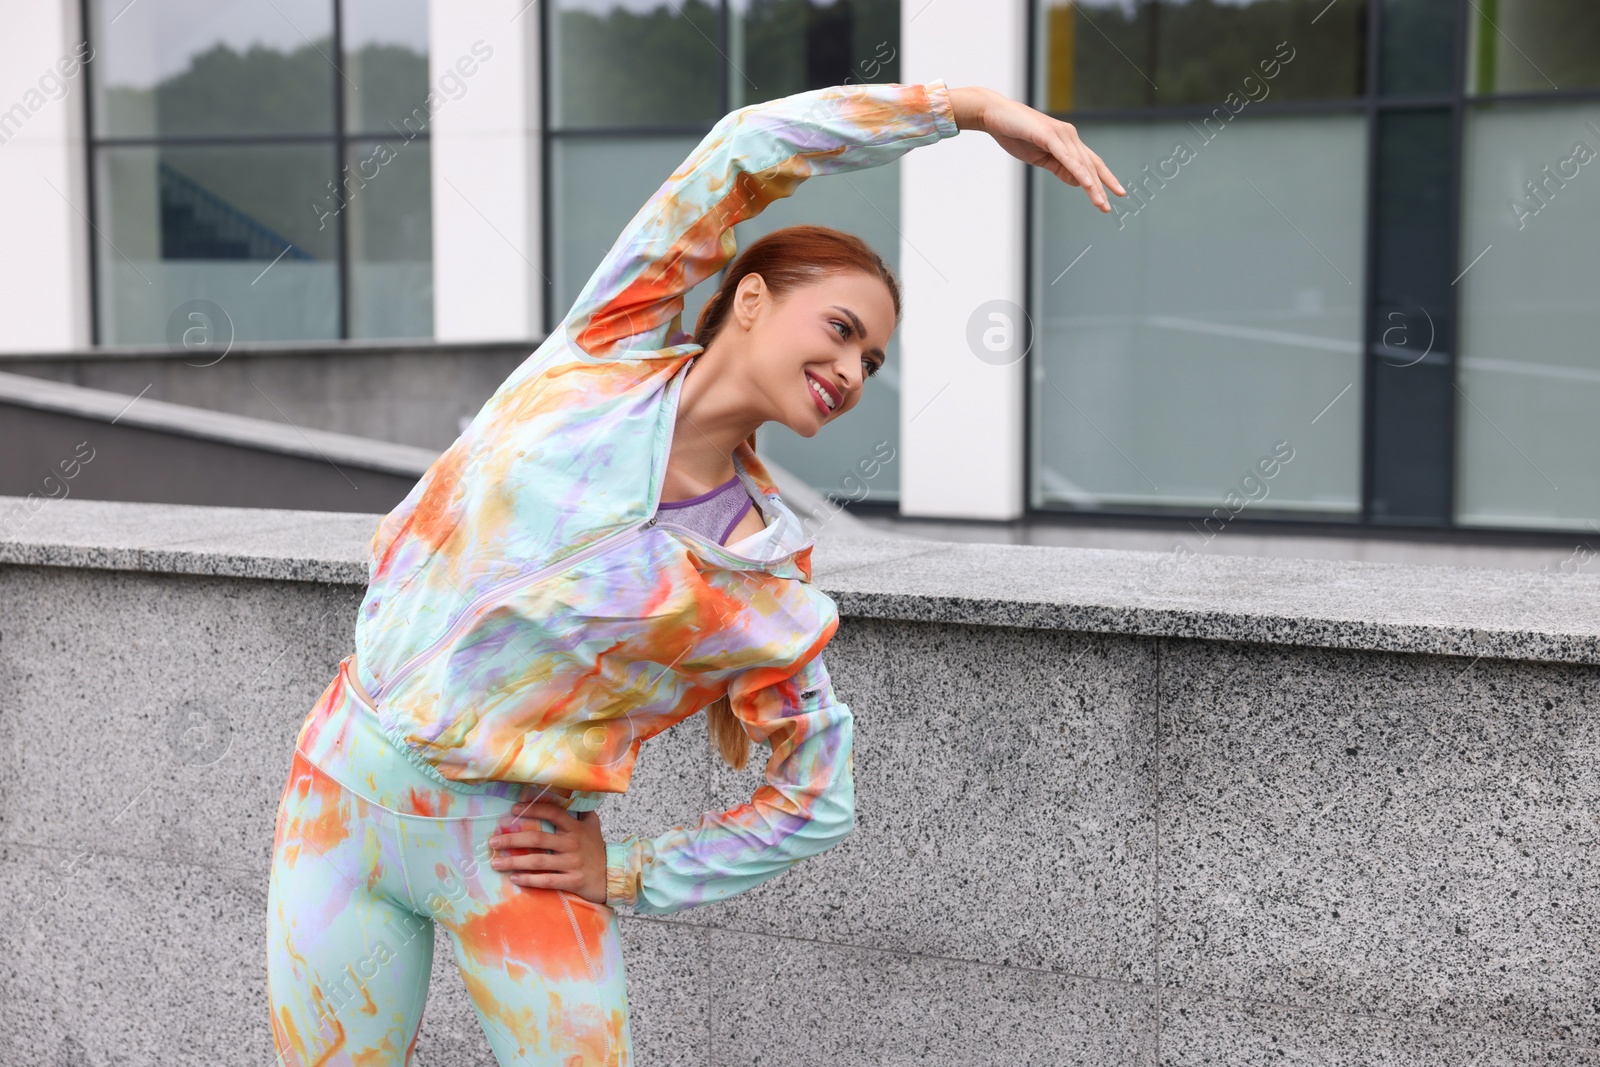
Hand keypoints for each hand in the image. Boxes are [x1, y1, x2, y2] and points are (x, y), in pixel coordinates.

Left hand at [486, 802, 607, 904]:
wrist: (612, 875)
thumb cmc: (597, 849)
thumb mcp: (592, 826)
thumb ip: (580, 811)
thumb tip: (568, 794)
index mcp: (575, 828)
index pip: (552, 812)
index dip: (532, 809)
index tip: (513, 810)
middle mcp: (572, 843)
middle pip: (538, 838)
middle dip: (512, 840)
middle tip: (493, 842)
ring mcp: (572, 863)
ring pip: (538, 861)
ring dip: (514, 862)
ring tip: (496, 863)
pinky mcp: (572, 881)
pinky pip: (546, 881)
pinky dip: (529, 880)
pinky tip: (514, 879)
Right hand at [947, 85, 1125, 212]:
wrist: (995, 115)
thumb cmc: (1015, 134)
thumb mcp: (1040, 157)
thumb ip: (1060, 168)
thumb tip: (1078, 182)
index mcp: (1067, 141)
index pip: (1090, 162)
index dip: (1104, 178)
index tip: (1115, 194)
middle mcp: (1069, 135)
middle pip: (1090, 165)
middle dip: (1101, 187)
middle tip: (1107, 207)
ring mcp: (1061, 134)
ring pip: (1081, 164)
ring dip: (1092, 185)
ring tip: (1100, 203)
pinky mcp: (1049, 135)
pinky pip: (1067, 157)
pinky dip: (1078, 171)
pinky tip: (1087, 184)